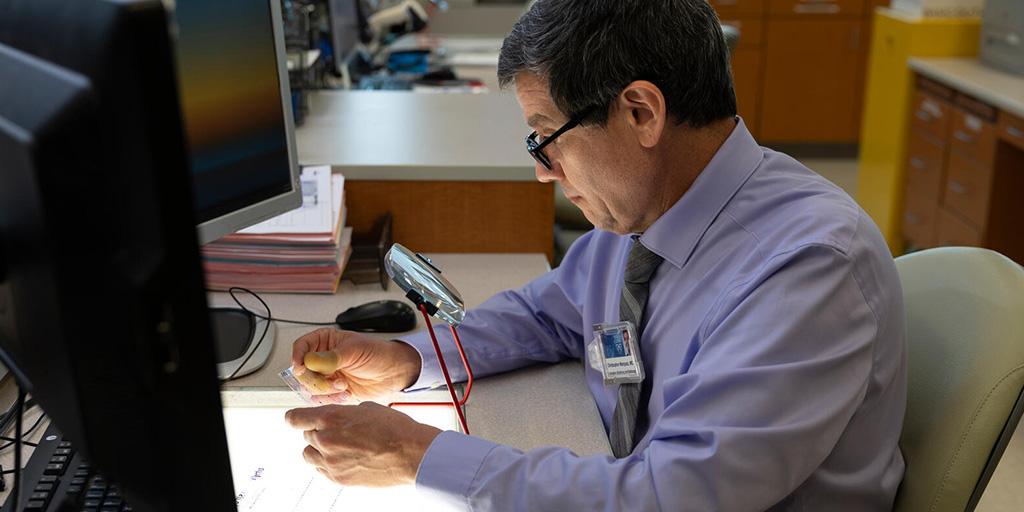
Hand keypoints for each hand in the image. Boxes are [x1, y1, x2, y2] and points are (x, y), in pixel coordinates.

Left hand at [285, 402, 441, 486]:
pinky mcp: (339, 478)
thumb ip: (343, 413)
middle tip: (336, 431)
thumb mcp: (366, 408)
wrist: (410, 453)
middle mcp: (326, 440)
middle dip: (317, 432)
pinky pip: (321, 470)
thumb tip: (334, 418)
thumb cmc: (394, 428)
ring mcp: (331, 462)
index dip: (295, 418)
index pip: (295, 419)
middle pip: (306, 436)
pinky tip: (346, 458)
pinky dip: (328, 463)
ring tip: (339, 446)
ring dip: (319, 449)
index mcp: (331, 418)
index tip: (296, 419)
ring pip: (309, 454)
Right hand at [291, 328, 422, 402]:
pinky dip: (331, 400)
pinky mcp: (331, 392)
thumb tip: (309, 361)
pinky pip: (320, 400)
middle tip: (333, 381)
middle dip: (316, 379)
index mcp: (325, 341)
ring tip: (343, 386)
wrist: (392, 373)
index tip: (300, 368)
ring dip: (325, 391)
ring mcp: (325, 376)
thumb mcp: (355, 350)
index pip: (301, 347)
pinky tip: (346, 394)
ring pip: (309, 387)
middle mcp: (321, 359)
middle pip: (301, 371)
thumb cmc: (378, 354)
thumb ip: (331, 357)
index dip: (297, 357)